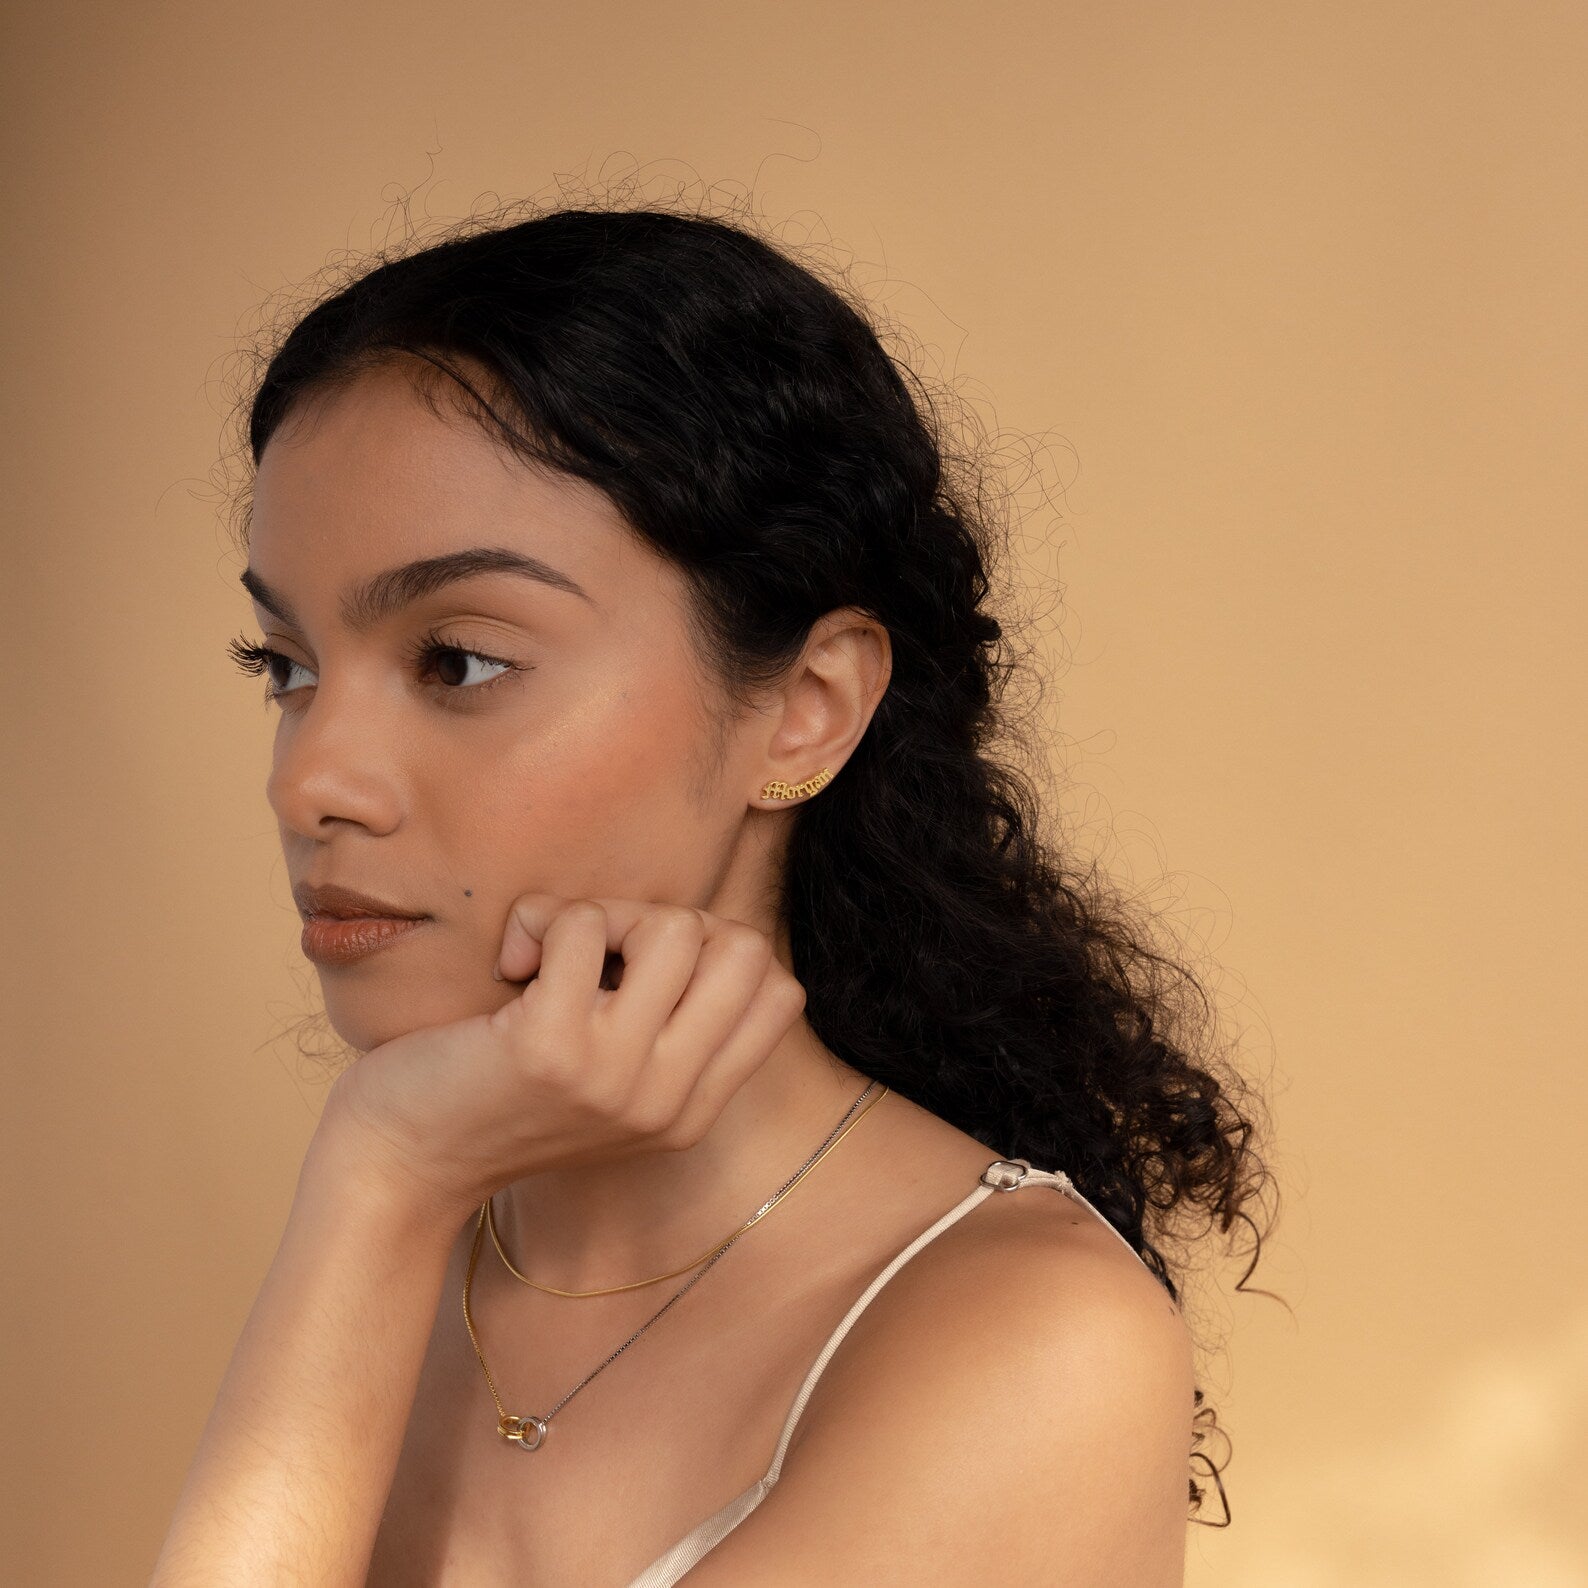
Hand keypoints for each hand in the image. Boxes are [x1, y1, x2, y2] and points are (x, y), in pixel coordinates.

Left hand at [319, 895, 807, 1219]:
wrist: (400, 1164)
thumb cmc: (496, 1098)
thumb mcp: (608, 1084)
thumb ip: (665, 1028)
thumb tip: (691, 928)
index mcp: (691, 1113)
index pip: (781, 993)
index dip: (719, 953)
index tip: (647, 972)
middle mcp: (667, 1103)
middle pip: (744, 947)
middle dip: (673, 922)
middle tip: (605, 955)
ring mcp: (615, 1077)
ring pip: (674, 925)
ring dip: (606, 914)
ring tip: (557, 955)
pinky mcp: (551, 1047)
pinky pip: (581, 923)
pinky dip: (543, 922)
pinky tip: (512, 966)